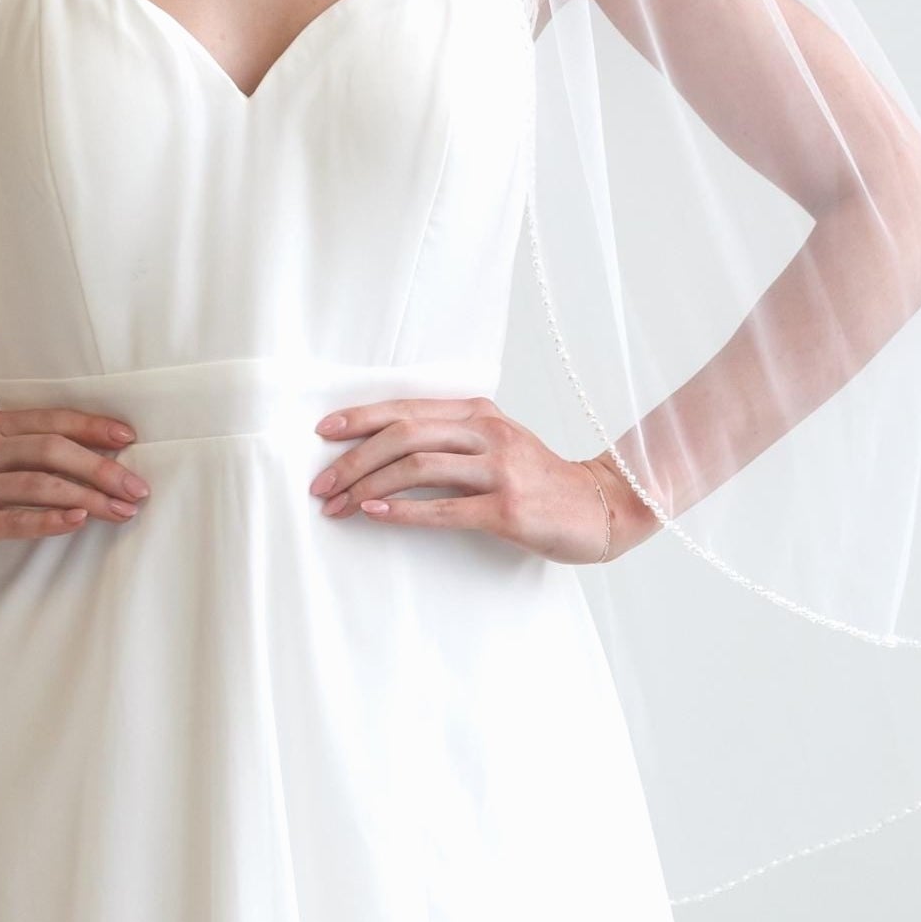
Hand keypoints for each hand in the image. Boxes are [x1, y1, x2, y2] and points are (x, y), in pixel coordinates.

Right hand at [0, 407, 151, 573]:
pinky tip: (79, 521)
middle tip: (139, 487)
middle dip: (103, 468)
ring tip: (122, 510)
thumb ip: (21, 450)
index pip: (52, 420)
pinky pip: (15, 520)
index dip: (94, 427)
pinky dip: (51, 519)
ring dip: (89, 496)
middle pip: (53, 450)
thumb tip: (89, 456)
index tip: (131, 438)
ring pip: (41, 484)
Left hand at [308, 394, 651, 563]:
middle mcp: (488, 433)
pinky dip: (404, 511)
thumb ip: (451, 437)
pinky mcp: (509, 509)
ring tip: (338, 504)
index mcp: (479, 413)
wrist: (599, 507)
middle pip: (404, 434)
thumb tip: (384, 446)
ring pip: (419, 466)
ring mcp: (500, 469)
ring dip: (369, 485)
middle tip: (320, 483)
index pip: (407, 407)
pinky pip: (445, 508)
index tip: (323, 432)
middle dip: (354, 458)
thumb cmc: (538, 479)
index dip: (360, 418)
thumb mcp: (497, 443)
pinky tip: (375, 513)